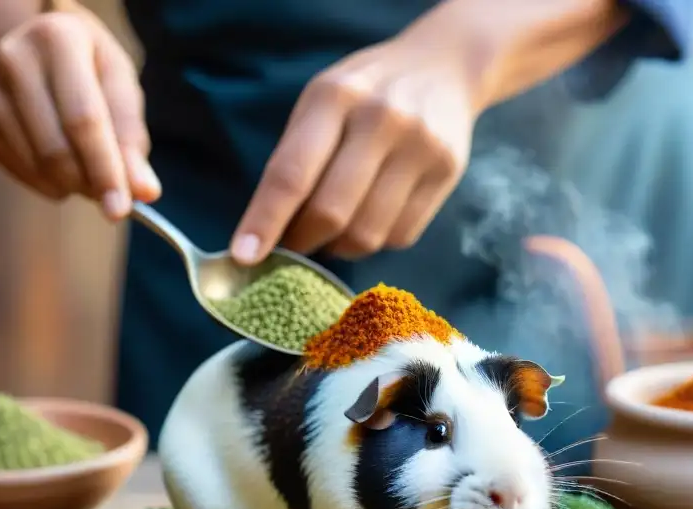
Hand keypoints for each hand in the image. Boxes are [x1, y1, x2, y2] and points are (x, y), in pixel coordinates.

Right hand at [0, 7, 158, 219]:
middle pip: (55, 148)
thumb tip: (144, 192)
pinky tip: (62, 166)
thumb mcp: (120, 88)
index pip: (83, 119)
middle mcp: (13, 59)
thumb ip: (132, 140)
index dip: (104, 170)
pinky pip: (21, 174)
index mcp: (57, 39)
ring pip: (37, 167)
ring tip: (89, 171)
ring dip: (72, 186)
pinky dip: (50, 184)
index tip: (121, 209)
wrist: (39, 52)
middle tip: (112, 197)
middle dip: (89, 184)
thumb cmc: (92, 70)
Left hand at [229, 33, 477, 263]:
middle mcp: (382, 120)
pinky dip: (375, 242)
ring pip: (367, 234)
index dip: (265, 221)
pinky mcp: (448, 173)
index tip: (244, 257)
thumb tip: (269, 229)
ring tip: (332, 231)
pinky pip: (400, 236)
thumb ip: (296, 156)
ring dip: (339, 247)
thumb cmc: (365, 91)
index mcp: (335, 97)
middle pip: (331, 212)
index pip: (291, 173)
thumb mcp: (322, 101)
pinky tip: (369, 219)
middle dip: (302, 242)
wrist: (444, 67)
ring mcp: (421, 148)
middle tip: (292, 246)